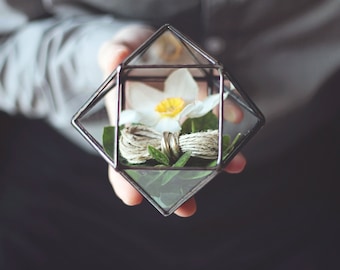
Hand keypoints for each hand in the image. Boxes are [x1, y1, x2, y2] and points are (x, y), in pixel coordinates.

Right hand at [98, 25, 245, 216]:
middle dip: (176, 183)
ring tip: (234, 166)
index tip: (133, 198)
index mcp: (132, 120)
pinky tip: (239, 121)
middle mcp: (159, 124)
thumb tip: (115, 57)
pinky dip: (229, 116)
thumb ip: (112, 53)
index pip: (125, 155)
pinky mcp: (202, 98)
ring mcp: (183, 114)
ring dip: (215, 156)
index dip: (125, 179)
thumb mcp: (115, 50)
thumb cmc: (128, 53)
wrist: (151, 46)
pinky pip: (216, 110)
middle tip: (186, 209)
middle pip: (165, 160)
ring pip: (196, 141)